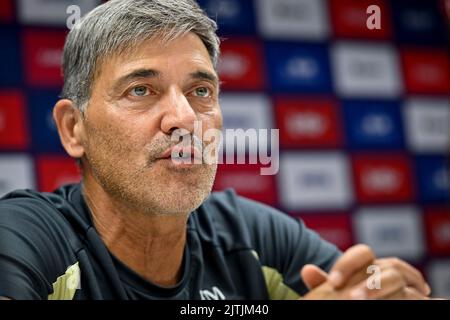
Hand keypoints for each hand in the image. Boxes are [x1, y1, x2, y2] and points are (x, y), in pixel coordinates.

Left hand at [301, 244, 430, 299]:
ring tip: (360, 300)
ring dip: (383, 288)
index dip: (348, 265)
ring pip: (401, 278)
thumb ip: (323, 283)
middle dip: (371, 282)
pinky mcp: (416, 297)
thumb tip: (306, 270)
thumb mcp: (335, 293)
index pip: (362, 254)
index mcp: (369, 265)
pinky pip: (417, 296)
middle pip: (388, 265)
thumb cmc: (354, 297)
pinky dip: (415, 297)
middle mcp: (389, 270)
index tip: (333, 283)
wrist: (369, 300)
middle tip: (353, 298)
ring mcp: (406, 284)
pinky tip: (411, 298)